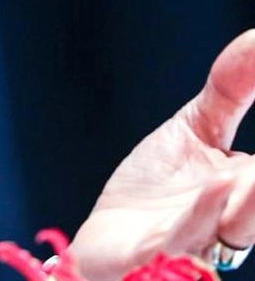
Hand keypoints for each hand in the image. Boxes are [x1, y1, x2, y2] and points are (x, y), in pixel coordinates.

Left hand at [69, 30, 254, 279]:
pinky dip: (203, 216)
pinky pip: (185, 241)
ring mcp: (199, 243)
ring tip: (248, 175)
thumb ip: (232, 88)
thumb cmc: (159, 193)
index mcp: (253, 191)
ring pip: (241, 228)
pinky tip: (219, 186)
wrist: (106, 246)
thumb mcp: (196, 129)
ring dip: (254, 202)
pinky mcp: (156, 259)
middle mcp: (239, 222)